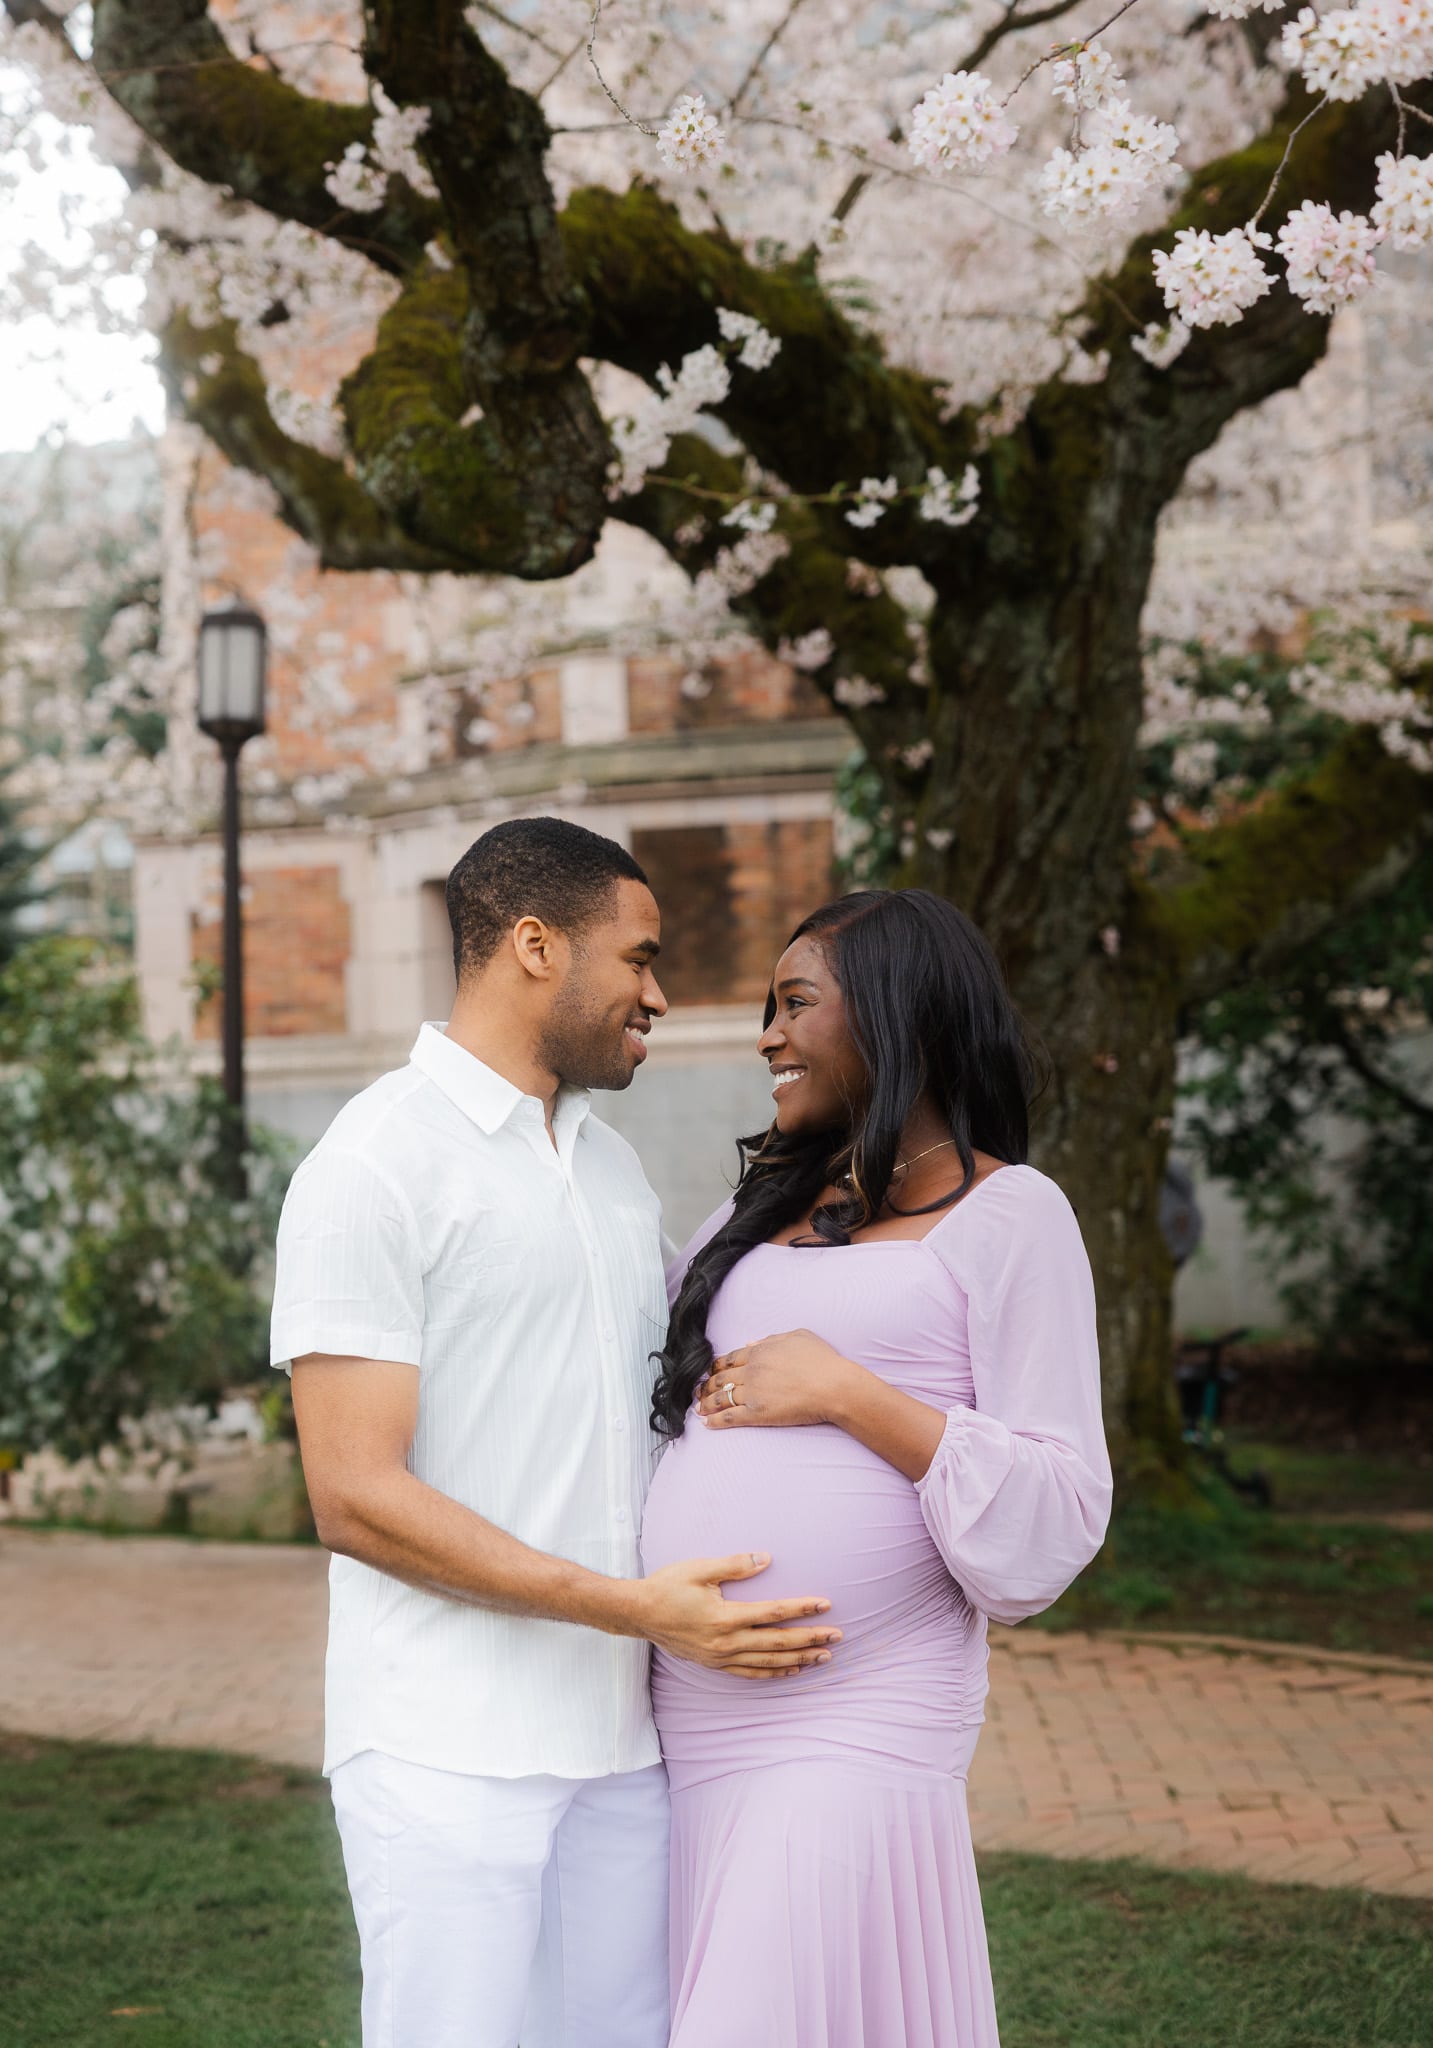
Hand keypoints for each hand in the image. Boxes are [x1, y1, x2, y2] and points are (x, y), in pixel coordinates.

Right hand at [636, 1553, 841, 1679]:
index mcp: (724, 1617)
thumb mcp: (699, 1568)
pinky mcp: (714, 1664)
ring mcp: (720, 1657)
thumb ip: (734, 1564)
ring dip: (798, 1660)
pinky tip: (791, 1671)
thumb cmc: (668, 1586)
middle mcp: (725, 1642)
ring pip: (767, 1662)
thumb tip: (766, 1558)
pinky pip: (750, 1673)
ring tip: (823, 1657)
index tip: (826, 1605)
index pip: (773, 1613)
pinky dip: (773, 1673)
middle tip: (838, 1636)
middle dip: (810, 1639)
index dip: (801, 1608)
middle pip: (777, 1643)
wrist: (638, 1613)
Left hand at [696, 1329, 861, 1429]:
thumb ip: (772, 1338)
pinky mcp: (758, 1413)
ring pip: (721, 1397)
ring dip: (706, 1403)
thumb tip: (751, 1341)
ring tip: (698, 1408)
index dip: (717, 1366)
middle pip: (721, 1377)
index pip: (730, 1358)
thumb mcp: (799, 1336)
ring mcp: (753, 1391)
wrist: (834, 1385)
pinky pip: (731, 1416)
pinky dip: (716, 1420)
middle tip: (698, 1390)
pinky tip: (707, 1423)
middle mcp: (752, 1369)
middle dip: (706, 1385)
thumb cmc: (823, 1360)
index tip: (710, 1372)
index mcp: (760, 1350)